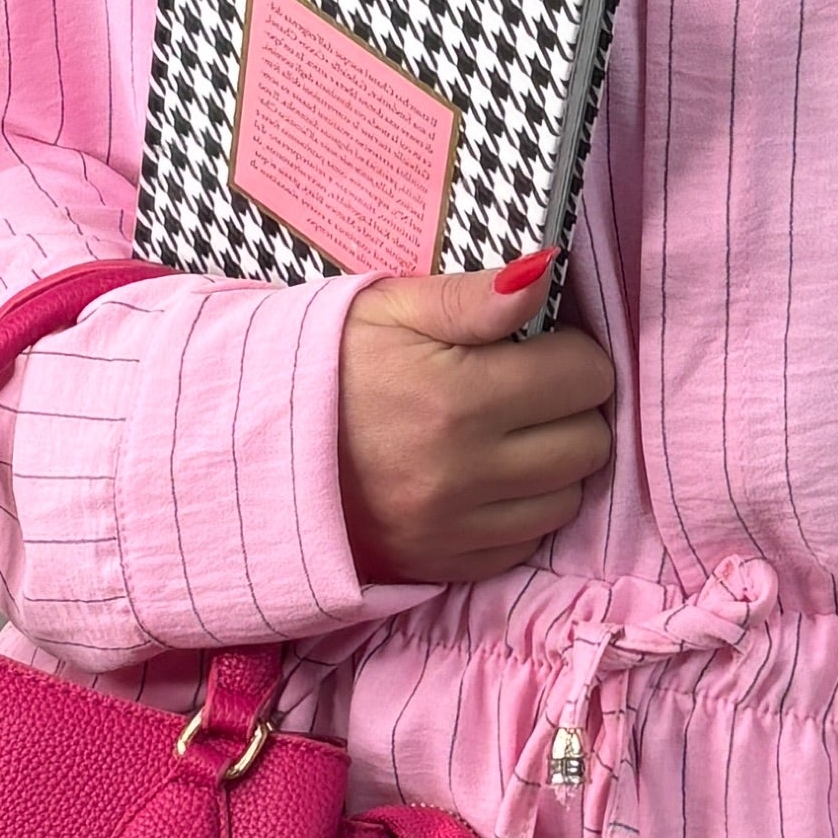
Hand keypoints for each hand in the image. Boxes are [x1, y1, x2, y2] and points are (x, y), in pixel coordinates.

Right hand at [339, 263, 615, 587]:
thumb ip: (473, 297)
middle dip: (572, 409)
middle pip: (588, 443)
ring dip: (553, 465)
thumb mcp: (390, 308)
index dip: (573, 353)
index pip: (586, 376)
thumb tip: (543, 273)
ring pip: (566, 500)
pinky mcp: (438, 564)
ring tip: (510, 435)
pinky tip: (487, 480)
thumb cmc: (326, 362)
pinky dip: (520, 513)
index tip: (542, 347)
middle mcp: (462, 472)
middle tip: (531, 390)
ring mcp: (451, 527)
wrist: (248, 441)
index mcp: (456, 397)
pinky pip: (524, 546)